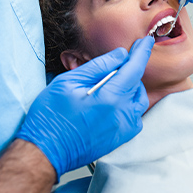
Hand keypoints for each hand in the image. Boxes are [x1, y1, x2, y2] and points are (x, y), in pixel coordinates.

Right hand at [16, 36, 153, 178]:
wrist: (46, 150)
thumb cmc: (51, 116)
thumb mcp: (69, 81)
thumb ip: (98, 66)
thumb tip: (120, 55)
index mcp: (109, 98)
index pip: (134, 69)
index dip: (142, 52)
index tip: (146, 42)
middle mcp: (121, 115)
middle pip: (136, 84)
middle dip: (129, 70)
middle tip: (111, 67)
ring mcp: (122, 129)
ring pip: (138, 101)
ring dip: (130, 88)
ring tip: (109, 85)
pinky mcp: (120, 139)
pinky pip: (134, 116)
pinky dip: (128, 105)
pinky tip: (111, 102)